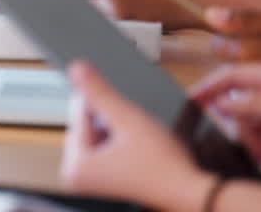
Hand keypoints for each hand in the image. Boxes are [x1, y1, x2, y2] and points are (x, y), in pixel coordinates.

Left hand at [62, 60, 215, 208]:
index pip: (77, 111)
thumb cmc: (161, 164)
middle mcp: (76, 175)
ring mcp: (88, 178)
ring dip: (113, 128)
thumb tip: (76, 69)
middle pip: (84, 122)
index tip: (119, 104)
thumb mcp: (128, 119)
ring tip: (136, 141)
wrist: (185, 190)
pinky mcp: (101, 177)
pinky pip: (100, 144)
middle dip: (108, 119)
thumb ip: (100, 93)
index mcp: (75, 166)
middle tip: (132, 132)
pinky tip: (134, 147)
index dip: (103, 103)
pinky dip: (116, 139)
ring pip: (93, 131)